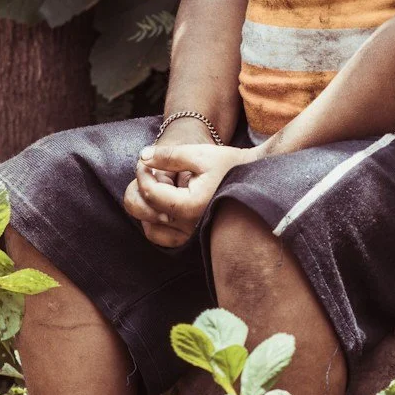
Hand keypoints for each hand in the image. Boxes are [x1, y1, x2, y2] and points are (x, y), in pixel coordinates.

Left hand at [124, 141, 259, 247]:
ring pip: (149, 229)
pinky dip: (154, 223)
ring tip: (155, 188)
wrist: (256, 182)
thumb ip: (169, 156)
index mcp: (190, 206)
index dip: (142, 173)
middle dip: (139, 189)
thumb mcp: (200, 155)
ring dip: (144, 208)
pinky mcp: (192, 240)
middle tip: (147, 172)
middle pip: (143, 212)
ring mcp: (191, 237)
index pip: (150, 192)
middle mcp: (189, 227)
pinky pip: (162, 239)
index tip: (146, 161)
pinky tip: (161, 204)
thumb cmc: (231, 166)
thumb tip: (142, 157)